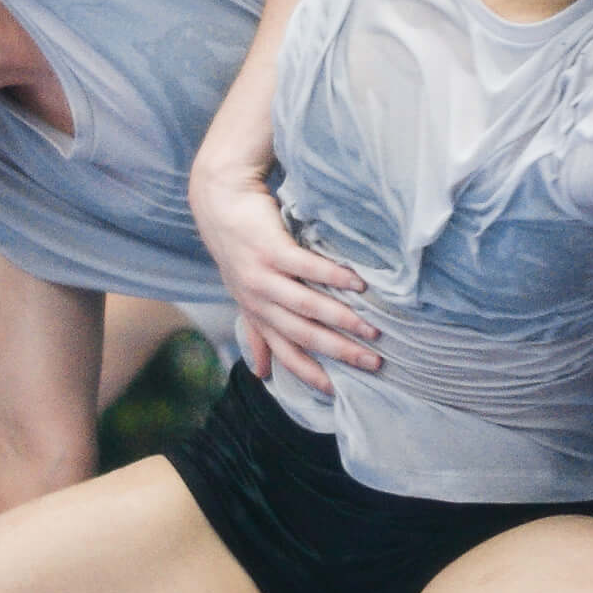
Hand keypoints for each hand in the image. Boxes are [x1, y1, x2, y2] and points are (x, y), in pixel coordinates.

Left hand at [188, 150, 379, 393]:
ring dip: (342, 319)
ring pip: (307, 305)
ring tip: (371, 328)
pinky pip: (308, 267)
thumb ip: (255, 332)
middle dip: (339, 351)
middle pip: (302, 333)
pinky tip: (358, 285)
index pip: (284, 351)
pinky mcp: (271, 249)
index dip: (308, 373)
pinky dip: (334, 278)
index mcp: (255, 312)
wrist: (220, 202)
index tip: (336, 390)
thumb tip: (260, 374)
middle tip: (372, 362)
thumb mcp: (243, 294)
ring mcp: (263, 275)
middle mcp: (257, 299)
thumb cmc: (238, 247)